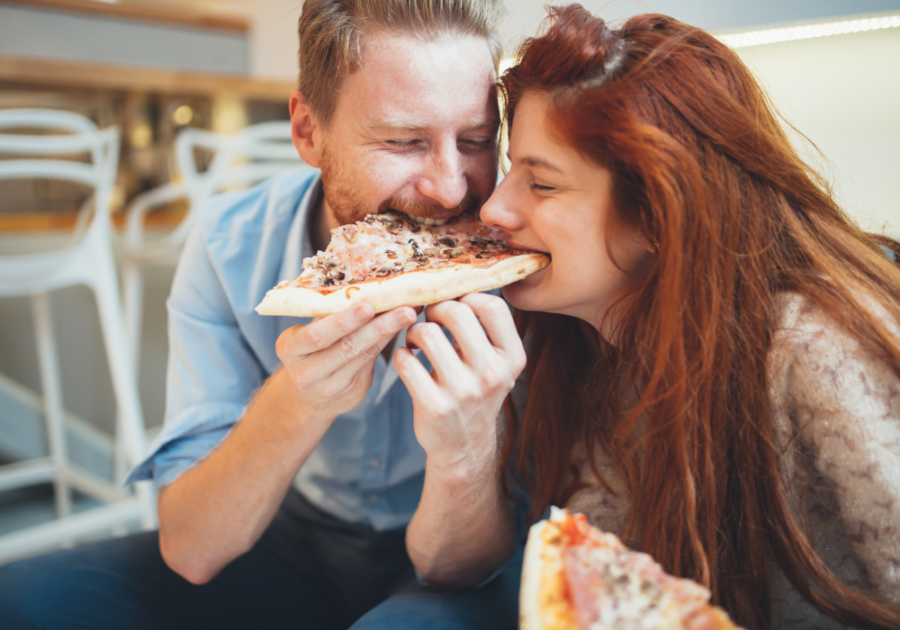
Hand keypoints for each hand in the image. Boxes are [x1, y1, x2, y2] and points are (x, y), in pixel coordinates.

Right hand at [276, 303, 416, 423]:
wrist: (306, 397)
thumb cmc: (307, 351)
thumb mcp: (304, 334)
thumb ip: (327, 315)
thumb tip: (365, 283)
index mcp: (290, 348)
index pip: (317, 335)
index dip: (343, 321)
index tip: (368, 306)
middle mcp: (307, 372)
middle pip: (347, 346)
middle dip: (379, 326)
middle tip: (404, 309)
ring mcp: (330, 386)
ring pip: (365, 354)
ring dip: (390, 331)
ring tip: (411, 312)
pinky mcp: (352, 391)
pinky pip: (372, 361)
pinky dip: (388, 342)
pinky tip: (403, 327)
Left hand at [394, 294, 525, 474]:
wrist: (464, 446)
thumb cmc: (474, 392)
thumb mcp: (495, 365)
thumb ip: (484, 331)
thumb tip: (454, 285)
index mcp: (512, 358)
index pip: (492, 306)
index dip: (466, 297)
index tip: (453, 306)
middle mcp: (492, 374)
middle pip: (457, 313)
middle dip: (435, 309)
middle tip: (428, 318)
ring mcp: (464, 392)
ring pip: (427, 333)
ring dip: (414, 332)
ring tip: (415, 341)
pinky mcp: (435, 406)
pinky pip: (406, 361)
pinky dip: (402, 356)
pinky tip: (408, 361)